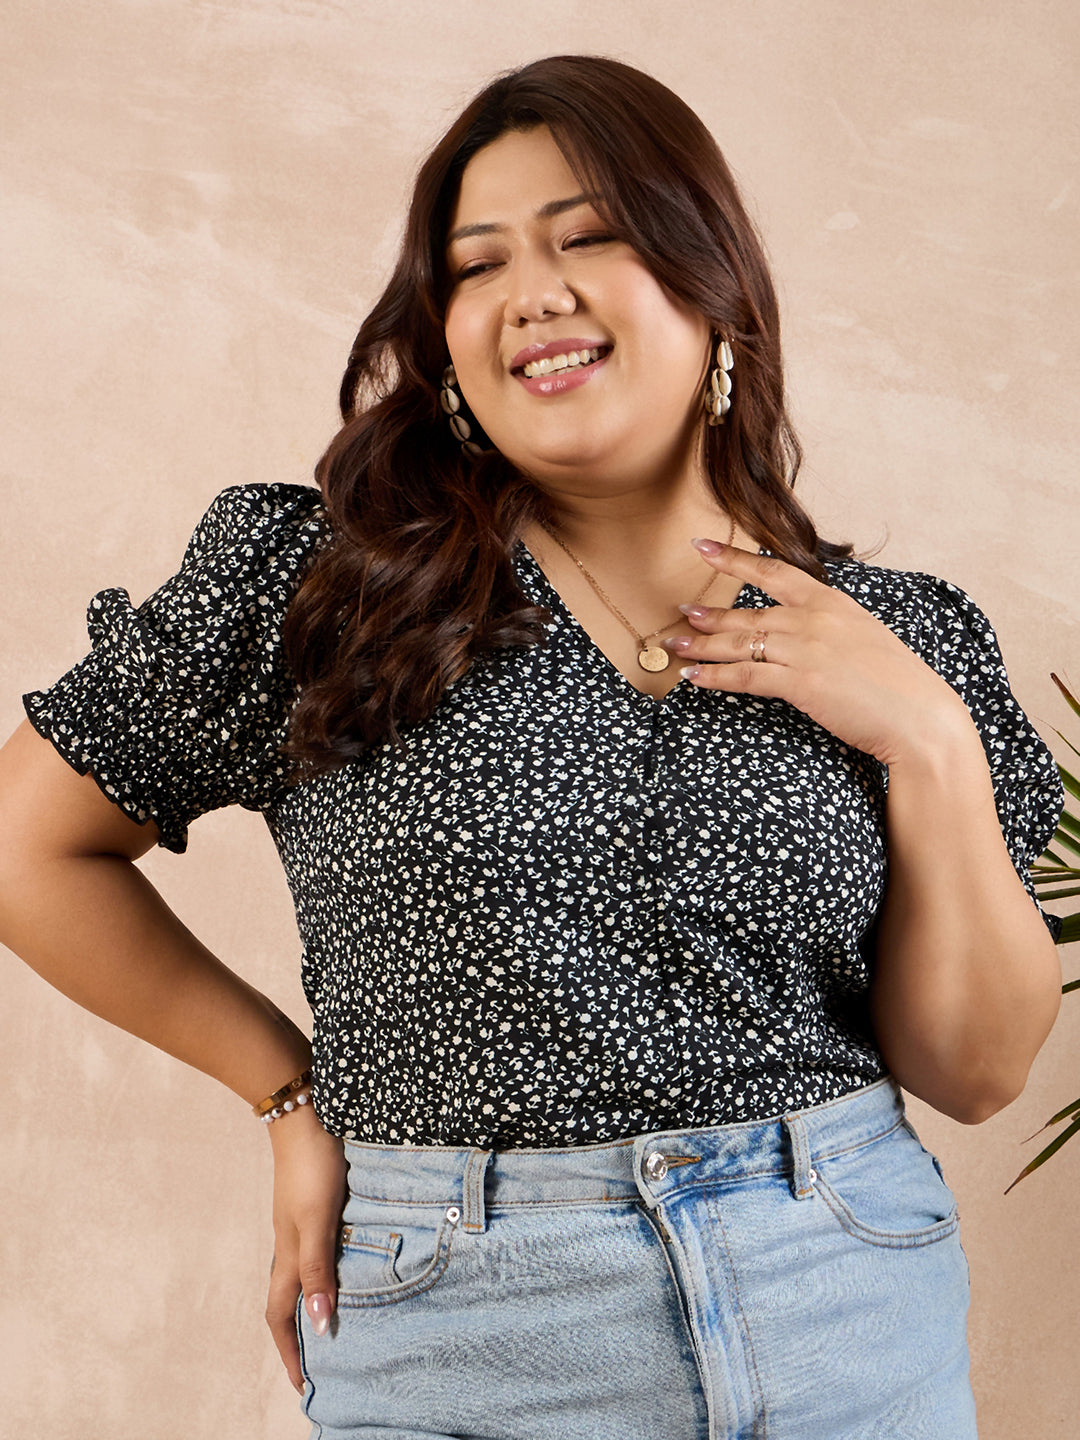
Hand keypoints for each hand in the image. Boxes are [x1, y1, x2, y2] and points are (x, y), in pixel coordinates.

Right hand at [265, 1104, 347, 1393]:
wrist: (305, 1113)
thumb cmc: (312, 1167)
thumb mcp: (318, 1221)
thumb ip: (319, 1270)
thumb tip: (321, 1326)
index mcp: (288, 1255)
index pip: (281, 1315)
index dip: (290, 1351)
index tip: (303, 1385)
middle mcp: (290, 1244)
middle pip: (289, 1300)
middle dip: (299, 1336)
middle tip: (321, 1365)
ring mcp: (299, 1223)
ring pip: (303, 1276)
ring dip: (314, 1303)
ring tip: (338, 1325)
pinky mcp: (314, 1205)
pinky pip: (317, 1252)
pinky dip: (327, 1272)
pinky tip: (350, 1267)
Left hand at [668, 539, 975, 767]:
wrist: (921, 718)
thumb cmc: (897, 685)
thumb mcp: (864, 638)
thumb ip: (831, 627)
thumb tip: (802, 630)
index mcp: (832, 603)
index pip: (774, 571)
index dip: (734, 559)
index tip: (702, 547)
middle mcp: (815, 620)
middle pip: (748, 614)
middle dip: (709, 615)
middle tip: (680, 614)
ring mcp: (807, 650)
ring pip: (740, 644)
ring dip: (702, 645)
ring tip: (675, 645)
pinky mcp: (801, 683)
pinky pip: (746, 676)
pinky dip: (716, 677)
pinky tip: (694, 678)